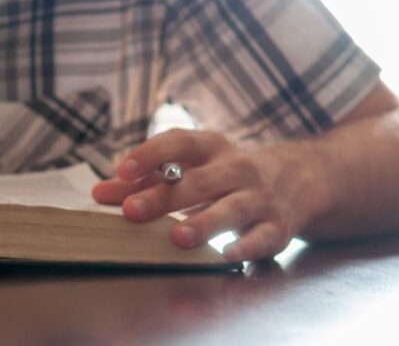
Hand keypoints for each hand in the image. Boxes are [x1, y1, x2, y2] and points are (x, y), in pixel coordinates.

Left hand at [91, 129, 319, 261]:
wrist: (299, 180)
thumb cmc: (224, 174)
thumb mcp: (190, 167)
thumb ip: (145, 180)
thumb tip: (99, 193)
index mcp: (210, 148)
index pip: (179, 142)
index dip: (150, 154)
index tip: (123, 169)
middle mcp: (236, 168)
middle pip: (198, 180)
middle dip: (164, 197)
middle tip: (132, 211)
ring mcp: (260, 197)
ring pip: (231, 208)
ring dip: (204, 223)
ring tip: (177, 237)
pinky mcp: (278, 226)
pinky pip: (262, 237)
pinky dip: (246, 247)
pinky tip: (226, 256)